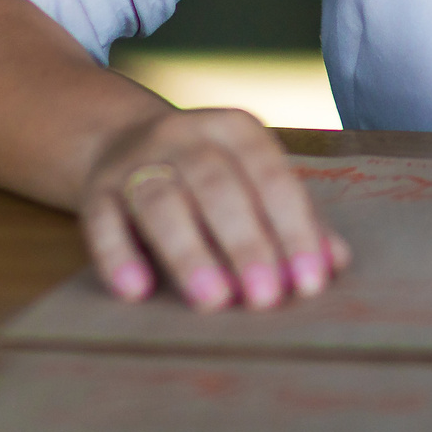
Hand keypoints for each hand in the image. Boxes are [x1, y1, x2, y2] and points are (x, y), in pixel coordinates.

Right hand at [80, 105, 349, 311]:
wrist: (121, 140)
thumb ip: (292, 218)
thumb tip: (335, 261)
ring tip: (213, 300)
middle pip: (217, 186)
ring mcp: (136, 161)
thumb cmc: (207, 175)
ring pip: (161, 201)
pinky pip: (102, 220)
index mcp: (235, 130)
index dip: (293, 229)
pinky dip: (118, 256)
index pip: (271, 177)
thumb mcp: (252, 181)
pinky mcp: (95, 190)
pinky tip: (137, 290)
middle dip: (245, 244)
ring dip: (189, 252)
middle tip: (265, 299)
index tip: (310, 280)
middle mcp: (185, 136)